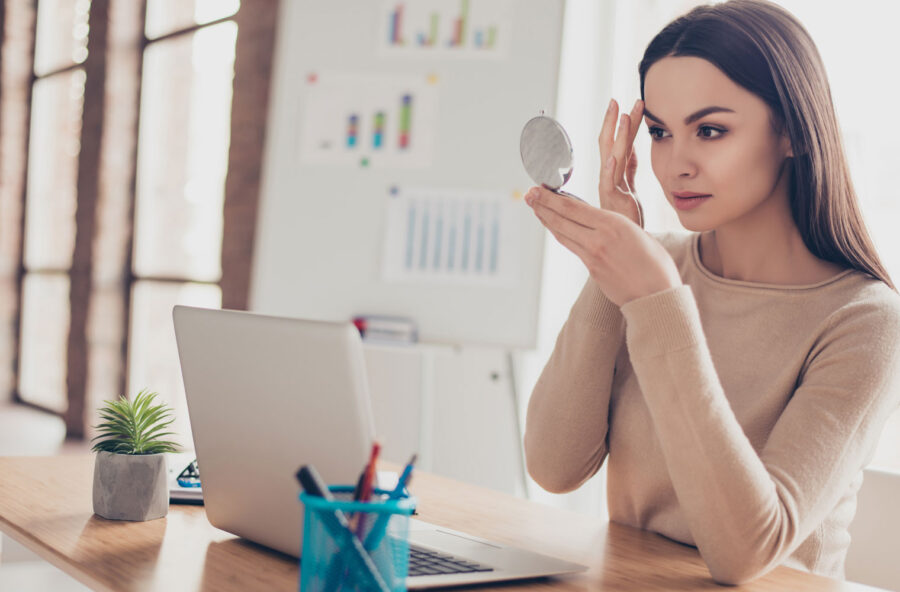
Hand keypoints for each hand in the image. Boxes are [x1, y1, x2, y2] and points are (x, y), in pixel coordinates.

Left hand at [524, 185, 680, 306]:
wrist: (657, 296)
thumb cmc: (656, 263)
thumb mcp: (638, 233)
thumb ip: (615, 225)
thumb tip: (598, 224)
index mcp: (614, 224)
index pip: (574, 208)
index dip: (552, 198)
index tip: (539, 189)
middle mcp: (599, 239)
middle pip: (562, 219)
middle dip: (542, 205)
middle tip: (528, 194)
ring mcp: (592, 256)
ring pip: (563, 234)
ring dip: (547, 219)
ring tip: (535, 208)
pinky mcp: (592, 270)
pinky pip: (572, 247)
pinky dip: (561, 234)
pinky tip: (555, 228)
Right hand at [598, 99, 643, 226]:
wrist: (626, 246)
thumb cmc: (627, 219)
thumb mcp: (631, 188)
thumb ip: (630, 169)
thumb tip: (632, 148)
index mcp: (614, 174)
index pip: (618, 143)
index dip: (622, 124)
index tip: (627, 105)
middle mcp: (609, 179)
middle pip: (608, 145)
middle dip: (612, 122)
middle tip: (615, 100)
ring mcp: (610, 189)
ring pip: (611, 157)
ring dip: (616, 135)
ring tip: (621, 115)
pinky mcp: (613, 202)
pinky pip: (610, 184)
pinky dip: (610, 169)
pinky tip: (613, 156)